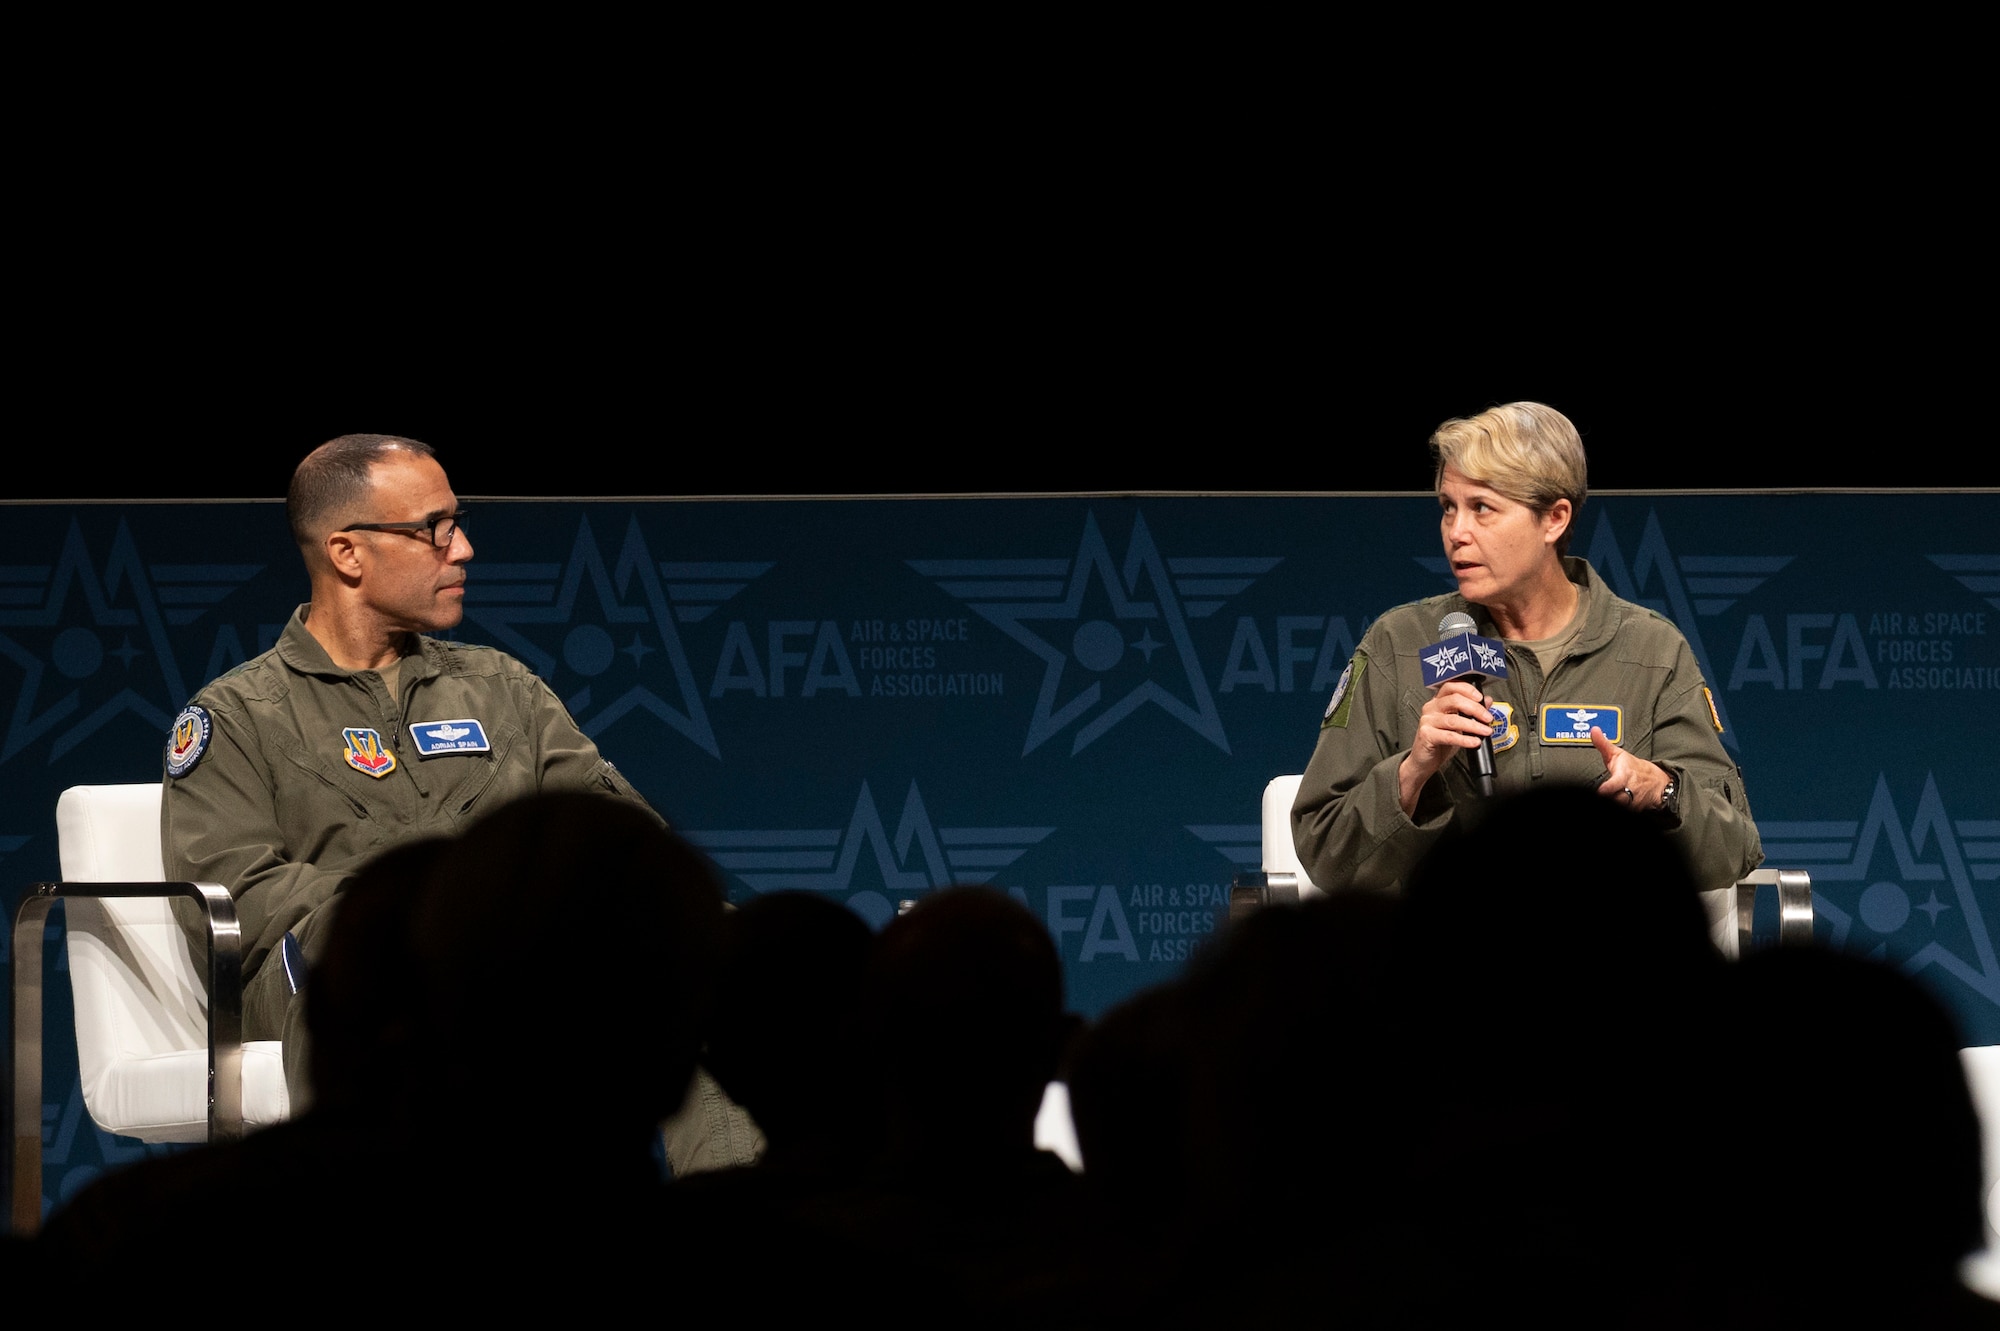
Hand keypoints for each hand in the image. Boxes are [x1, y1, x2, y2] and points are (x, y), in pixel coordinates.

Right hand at [1398, 681, 1498, 812]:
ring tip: (1485, 731)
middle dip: (1475, 709)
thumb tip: (1487, 701)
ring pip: (1453, 720)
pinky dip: (1464, 739)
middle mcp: (1431, 708)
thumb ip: (1471, 711)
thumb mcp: (1459, 724)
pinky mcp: (1426, 735)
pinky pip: (1449, 736)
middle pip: (1454, 700)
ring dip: (1473, 726)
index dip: (1467, 689)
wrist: (1424, 760)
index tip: (1480, 698)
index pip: (1451, 686)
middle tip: (1488, 718)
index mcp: (1438, 701)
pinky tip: (1474, 742)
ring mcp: (1427, 721)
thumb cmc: (1440, 741)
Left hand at [1591, 727, 1668, 809]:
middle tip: (1600, 794)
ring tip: (1607, 797)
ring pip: (1620, 807)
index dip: (1607, 789)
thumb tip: (1594, 730)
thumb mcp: (1619, 754)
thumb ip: (1603, 744)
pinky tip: (1613, 802)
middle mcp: (1629, 791)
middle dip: (1608, 798)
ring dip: (1613, 803)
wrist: (1658, 782)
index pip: (1615, 785)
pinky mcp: (1635, 811)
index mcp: (1624, 776)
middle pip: (1615, 799)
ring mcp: (1632, 803)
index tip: (1600, 790)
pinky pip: (1625, 812)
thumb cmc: (1634, 768)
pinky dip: (1619, 809)